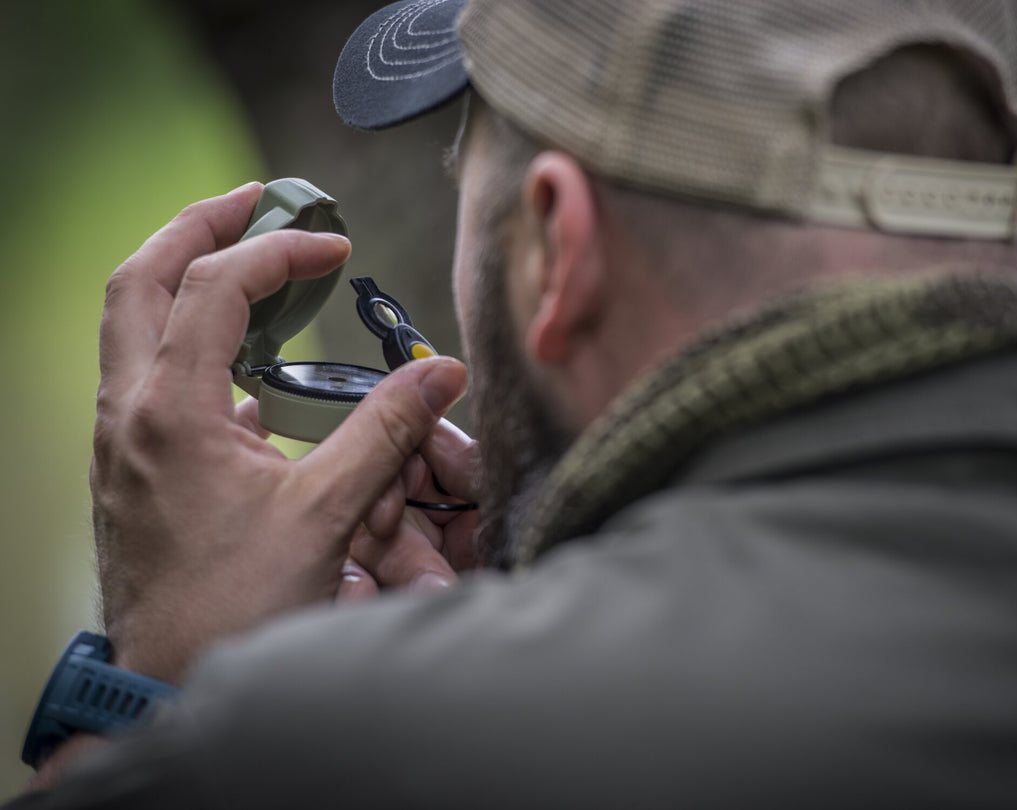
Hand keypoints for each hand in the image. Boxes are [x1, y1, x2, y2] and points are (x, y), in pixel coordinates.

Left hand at [89, 183, 468, 683]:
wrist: (173, 681)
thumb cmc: (239, 606)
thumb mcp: (328, 510)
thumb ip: (387, 430)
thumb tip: (444, 371)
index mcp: (171, 411)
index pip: (218, 289)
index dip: (281, 253)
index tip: (335, 247)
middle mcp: (128, 415)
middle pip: (139, 281)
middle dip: (196, 227)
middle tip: (254, 200)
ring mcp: (118, 442)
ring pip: (127, 326)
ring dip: (179, 278)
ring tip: (239, 257)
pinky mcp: (127, 469)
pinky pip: (142, 378)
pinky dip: (183, 342)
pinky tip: (238, 370)